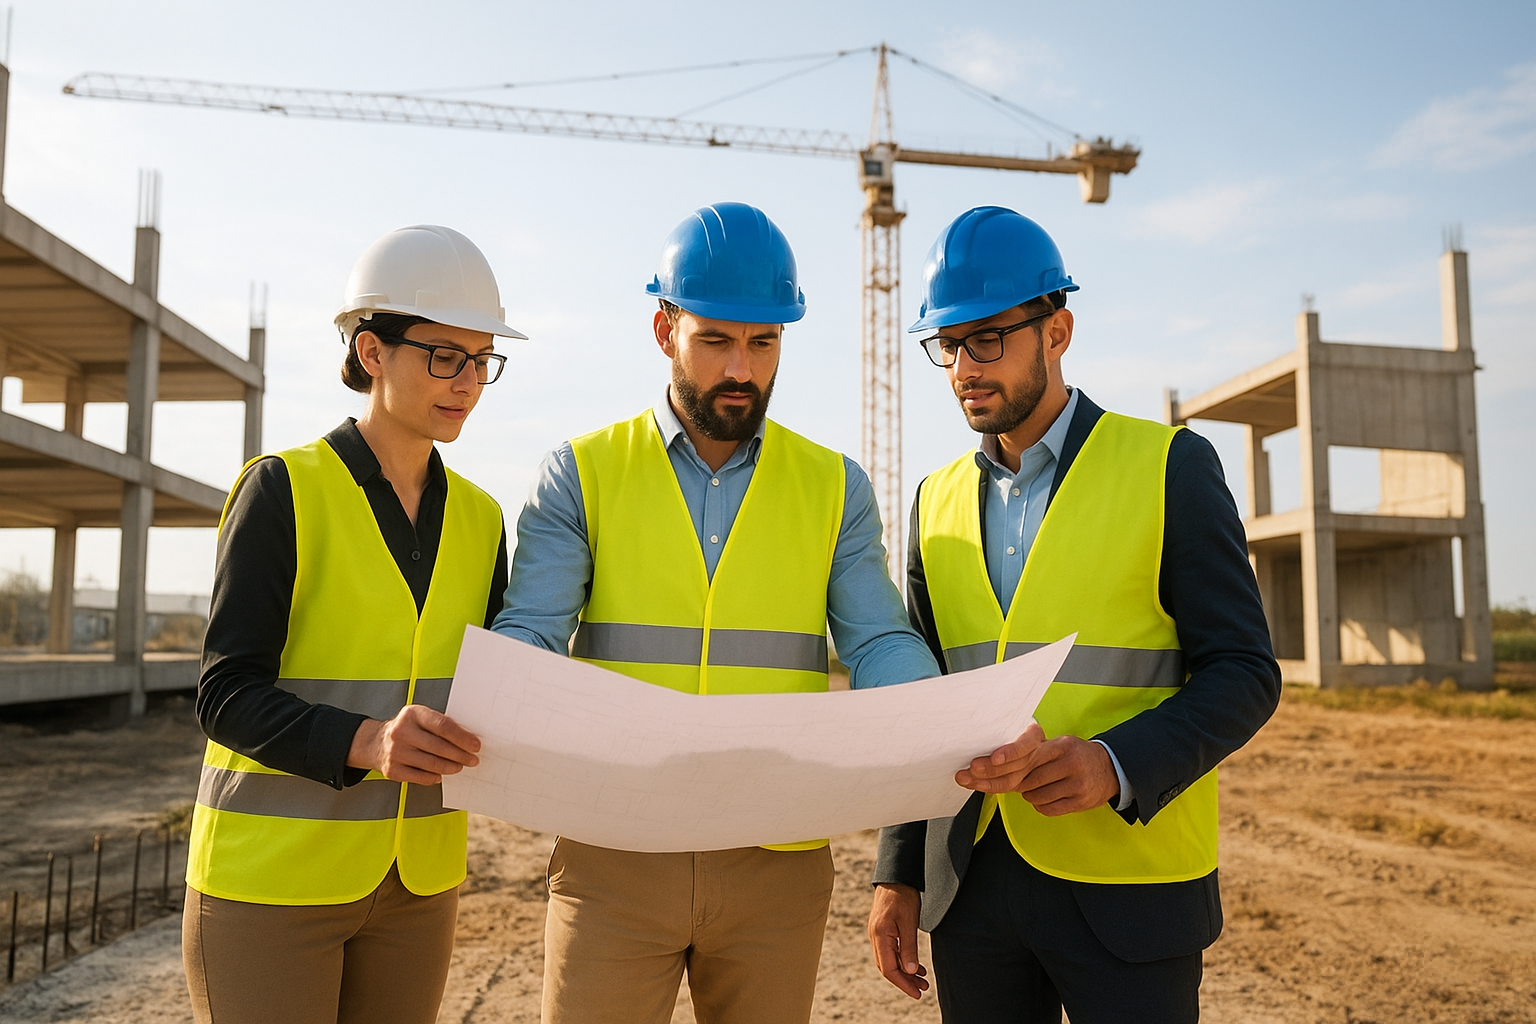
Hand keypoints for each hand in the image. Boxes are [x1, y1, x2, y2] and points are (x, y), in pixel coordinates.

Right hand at [347, 704, 481, 784]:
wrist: (376, 742)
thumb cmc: (408, 729)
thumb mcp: (420, 718)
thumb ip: (440, 725)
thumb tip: (469, 740)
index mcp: (412, 714)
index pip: (443, 726)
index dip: (462, 737)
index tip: (476, 745)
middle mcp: (401, 732)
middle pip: (439, 747)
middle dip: (460, 755)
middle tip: (472, 759)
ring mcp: (395, 752)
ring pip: (432, 764)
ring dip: (451, 767)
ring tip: (459, 766)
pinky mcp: (392, 770)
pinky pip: (420, 777)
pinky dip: (434, 777)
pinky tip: (441, 774)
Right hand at [868, 884, 927, 998]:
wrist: (896, 875)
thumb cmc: (903, 895)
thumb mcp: (909, 922)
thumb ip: (909, 947)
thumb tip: (909, 970)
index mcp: (880, 935)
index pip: (889, 968)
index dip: (903, 983)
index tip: (917, 992)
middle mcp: (875, 936)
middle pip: (887, 967)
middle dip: (905, 980)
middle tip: (922, 989)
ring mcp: (878, 933)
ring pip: (889, 960)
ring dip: (905, 972)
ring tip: (923, 979)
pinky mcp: (883, 930)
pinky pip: (891, 951)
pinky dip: (903, 960)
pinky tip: (916, 965)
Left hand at [955, 721, 1046, 792]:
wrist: (1016, 738)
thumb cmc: (1007, 729)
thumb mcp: (1006, 722)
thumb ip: (998, 727)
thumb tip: (973, 730)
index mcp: (1034, 733)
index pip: (1028, 743)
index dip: (1012, 752)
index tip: (995, 758)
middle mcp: (1037, 751)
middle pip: (1019, 764)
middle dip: (993, 769)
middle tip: (973, 768)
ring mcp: (1033, 769)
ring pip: (1013, 780)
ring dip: (987, 782)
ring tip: (967, 778)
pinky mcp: (1026, 783)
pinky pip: (1008, 788)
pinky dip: (989, 787)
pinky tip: (976, 784)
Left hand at [1014, 735, 1120, 815]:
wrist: (1110, 769)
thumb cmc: (1078, 755)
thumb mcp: (1062, 744)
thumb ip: (1038, 749)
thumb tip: (1005, 758)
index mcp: (1063, 746)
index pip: (1031, 755)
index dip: (1011, 763)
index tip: (996, 765)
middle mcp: (1072, 764)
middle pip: (1033, 778)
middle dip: (1020, 782)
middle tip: (1016, 782)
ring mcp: (1078, 785)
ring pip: (1039, 796)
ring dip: (1029, 795)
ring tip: (1031, 790)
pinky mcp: (1081, 802)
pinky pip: (1049, 809)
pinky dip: (1040, 806)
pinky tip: (1042, 799)